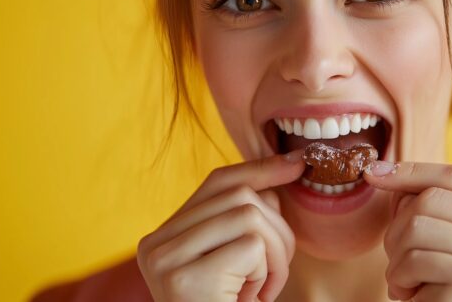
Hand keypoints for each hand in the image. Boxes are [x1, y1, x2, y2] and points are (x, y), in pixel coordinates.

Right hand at [136, 151, 304, 301]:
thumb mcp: (234, 264)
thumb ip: (244, 221)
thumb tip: (280, 174)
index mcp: (161, 237)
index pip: (216, 182)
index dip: (260, 168)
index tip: (297, 163)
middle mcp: (154, 244)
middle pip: (239, 196)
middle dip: (277, 229)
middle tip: (273, 273)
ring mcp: (164, 260)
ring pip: (250, 215)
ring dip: (276, 256)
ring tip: (261, 290)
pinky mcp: (185, 277)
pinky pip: (253, 246)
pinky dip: (269, 273)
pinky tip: (253, 300)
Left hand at [364, 162, 451, 301]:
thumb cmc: (449, 294)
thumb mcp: (448, 248)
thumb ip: (428, 210)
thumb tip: (376, 171)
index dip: (411, 172)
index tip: (372, 174)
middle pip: (427, 201)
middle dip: (397, 229)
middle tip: (401, 261)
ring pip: (415, 231)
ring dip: (397, 263)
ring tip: (412, 285)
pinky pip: (413, 264)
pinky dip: (401, 285)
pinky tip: (418, 299)